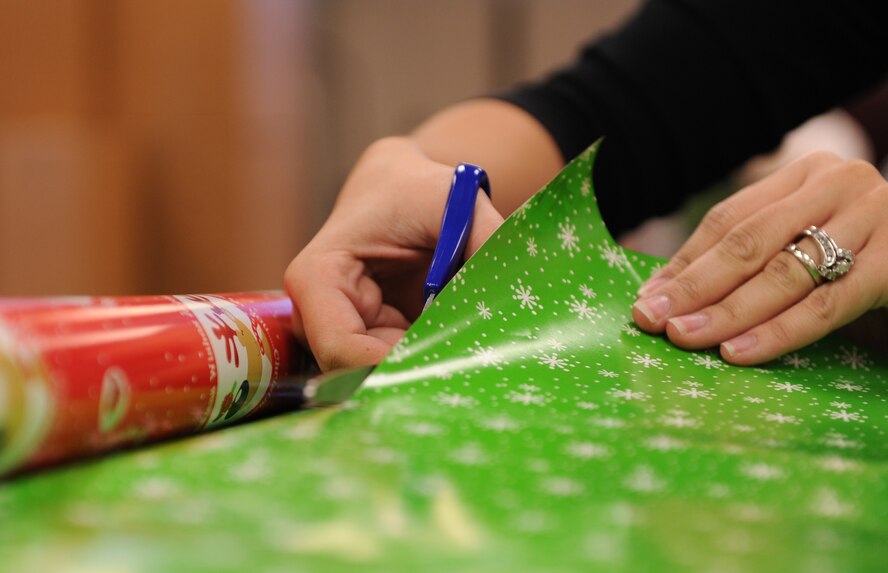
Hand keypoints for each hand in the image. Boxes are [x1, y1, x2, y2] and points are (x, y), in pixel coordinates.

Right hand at [285, 137, 503, 370]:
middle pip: (357, 372)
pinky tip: (455, 339)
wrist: (398, 188)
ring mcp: (336, 331)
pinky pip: (396, 366)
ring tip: (466, 341)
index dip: (389, 367)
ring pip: (380, 375)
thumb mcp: (452, 200)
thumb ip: (485, 240)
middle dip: (414, 370)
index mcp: (318, 277)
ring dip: (425, 365)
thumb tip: (518, 286)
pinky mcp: (362, 341)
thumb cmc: (416, 188)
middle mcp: (313, 313)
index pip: (340, 349)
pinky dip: (428, 359)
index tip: (445, 363)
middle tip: (468, 360)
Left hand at [632, 151, 887, 364]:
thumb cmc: (858, 248)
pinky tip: (739, 353)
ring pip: (783, 273)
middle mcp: (838, 184)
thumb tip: (663, 293)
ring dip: (726, 312)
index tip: (646, 300)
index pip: (728, 220)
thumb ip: (749, 254)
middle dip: (694, 287)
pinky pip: (827, 305)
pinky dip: (778, 332)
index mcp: (805, 173)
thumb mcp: (805, 235)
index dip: (683, 263)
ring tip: (685, 338)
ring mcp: (873, 219)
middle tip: (652, 320)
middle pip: (748, 243)